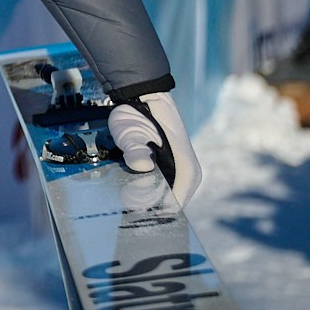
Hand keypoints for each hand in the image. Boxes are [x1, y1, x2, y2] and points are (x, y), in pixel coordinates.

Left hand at [108, 91, 200, 207]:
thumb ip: (135, 149)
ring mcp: (178, 175)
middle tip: (122, 204)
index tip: (131, 213)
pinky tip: (126, 190)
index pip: (173, 209)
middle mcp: (186, 178)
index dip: (152, 214)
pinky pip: (156, 190)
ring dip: (142, 200)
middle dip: (145, 208)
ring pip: (160, 199)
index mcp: (187, 173)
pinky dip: (142, 192)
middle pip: (166, 207)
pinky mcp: (167, 172)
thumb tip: (141, 165)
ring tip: (122, 196)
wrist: (142, 96)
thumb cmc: (139, 114)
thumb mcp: (132, 131)